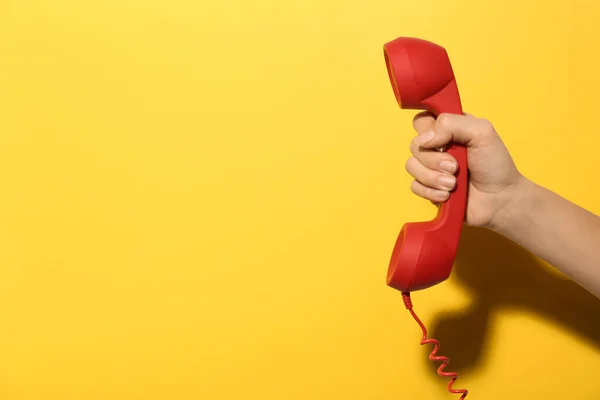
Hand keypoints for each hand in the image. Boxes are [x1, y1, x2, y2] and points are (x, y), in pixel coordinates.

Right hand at [405, 112, 522, 227]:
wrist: (499, 200)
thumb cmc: (495, 165)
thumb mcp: (482, 132)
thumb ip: (453, 124)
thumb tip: (424, 140)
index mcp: (449, 129)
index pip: (422, 120)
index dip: (426, 130)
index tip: (442, 140)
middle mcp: (437, 146)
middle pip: (414, 145)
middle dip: (434, 159)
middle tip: (455, 167)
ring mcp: (431, 168)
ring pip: (411, 166)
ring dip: (433, 177)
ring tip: (453, 184)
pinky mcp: (428, 187)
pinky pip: (414, 186)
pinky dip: (431, 192)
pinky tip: (448, 195)